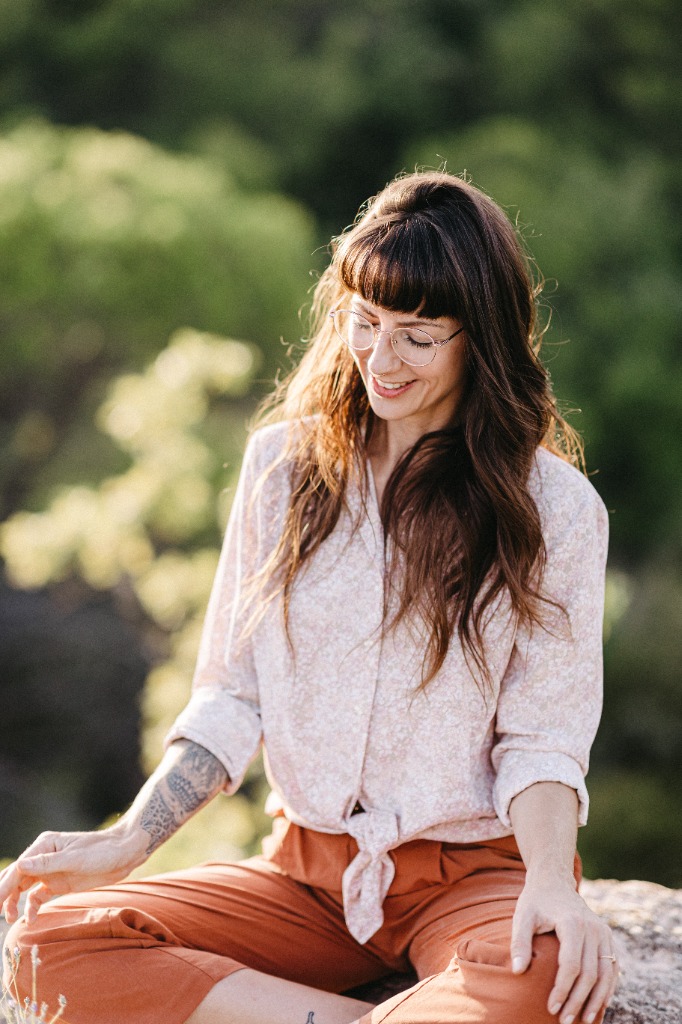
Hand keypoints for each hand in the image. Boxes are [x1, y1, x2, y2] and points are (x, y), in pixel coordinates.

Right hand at [0, 824, 145, 924]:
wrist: (124, 854)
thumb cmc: (102, 851)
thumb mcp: (75, 858)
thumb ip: (47, 864)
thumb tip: (20, 865)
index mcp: (44, 846)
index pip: (17, 868)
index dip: (3, 886)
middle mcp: (43, 857)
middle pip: (15, 878)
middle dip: (2, 894)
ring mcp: (50, 870)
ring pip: (22, 888)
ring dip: (14, 903)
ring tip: (11, 918)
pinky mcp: (58, 882)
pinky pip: (37, 896)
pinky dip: (31, 908)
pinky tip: (31, 919)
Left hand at [511, 877, 617, 1023]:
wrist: (554, 881)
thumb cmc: (535, 901)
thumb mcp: (523, 916)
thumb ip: (520, 942)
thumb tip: (518, 971)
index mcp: (572, 922)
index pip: (571, 965)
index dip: (562, 990)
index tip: (551, 1008)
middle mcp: (593, 928)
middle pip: (590, 974)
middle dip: (578, 1001)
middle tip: (565, 1021)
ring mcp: (603, 932)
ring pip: (606, 974)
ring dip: (596, 1001)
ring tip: (584, 1021)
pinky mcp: (608, 937)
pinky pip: (612, 968)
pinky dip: (607, 989)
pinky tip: (598, 1006)